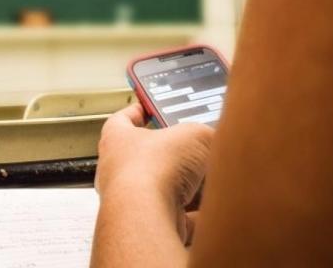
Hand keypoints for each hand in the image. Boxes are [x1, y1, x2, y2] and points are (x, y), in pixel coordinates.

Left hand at [95, 103, 213, 243]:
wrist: (146, 217)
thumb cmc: (151, 170)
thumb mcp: (193, 135)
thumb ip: (205, 134)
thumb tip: (216, 140)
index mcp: (117, 139)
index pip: (123, 120)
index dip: (140, 111)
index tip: (151, 107)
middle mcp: (119, 171)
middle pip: (151, 158)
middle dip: (178, 156)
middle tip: (200, 148)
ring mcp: (133, 202)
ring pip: (167, 191)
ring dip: (191, 188)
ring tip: (213, 179)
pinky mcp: (150, 226)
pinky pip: (180, 219)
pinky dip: (199, 216)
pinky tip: (215, 210)